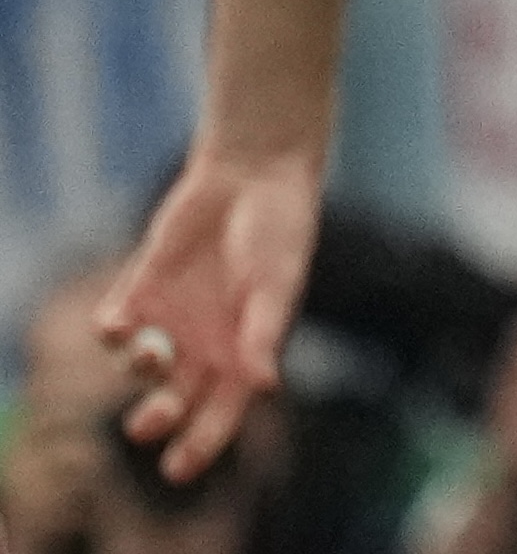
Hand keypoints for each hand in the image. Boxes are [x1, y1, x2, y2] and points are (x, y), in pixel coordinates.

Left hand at [96, 147, 322, 482]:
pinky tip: (117, 326)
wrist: (251, 172)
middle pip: (172, 401)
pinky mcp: (142, 289)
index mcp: (243, 352)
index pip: (221, 413)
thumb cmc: (280, 231)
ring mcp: (171, 317)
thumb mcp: (276, 284)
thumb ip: (264, 333)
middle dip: (156, 419)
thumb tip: (265, 386)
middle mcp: (204, 343)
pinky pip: (114, 325)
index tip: (178, 470)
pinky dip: (110, 332)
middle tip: (145, 424)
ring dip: (138, 370)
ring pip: (139, 367)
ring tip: (150, 354)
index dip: (201, 445)